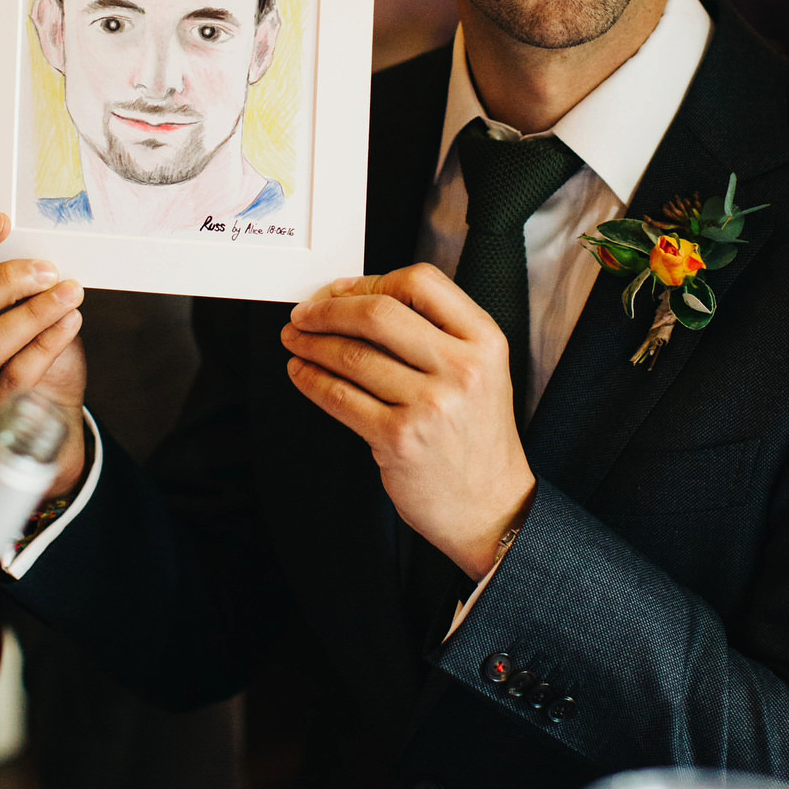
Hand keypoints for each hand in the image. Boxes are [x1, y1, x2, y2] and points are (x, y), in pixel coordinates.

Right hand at [0, 213, 87, 494]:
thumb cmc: (32, 357)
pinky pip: (15, 377)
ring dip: (35, 313)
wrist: (46, 421)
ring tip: (71, 293)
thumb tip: (45, 253)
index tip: (2, 221)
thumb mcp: (21, 317)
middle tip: (50, 268)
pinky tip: (70, 324)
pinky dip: (46, 345)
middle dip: (9, 281)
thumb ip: (20, 290)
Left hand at [281, 263, 534, 578]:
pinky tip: (301, 373)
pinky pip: (340, 397)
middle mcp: (461, 368)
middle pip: (379, 313)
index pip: (421, 283)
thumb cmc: (477, 437)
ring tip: (296, 340)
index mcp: (484, 341)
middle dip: (329, 309)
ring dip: (312, 343)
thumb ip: (437, 332)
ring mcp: (430, 405)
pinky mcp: (399, 439)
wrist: (492, 507)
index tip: (341, 291)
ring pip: (352, 355)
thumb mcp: (481, 371)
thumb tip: (358, 300)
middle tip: (304, 314)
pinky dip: (312, 380)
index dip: (371, 281)